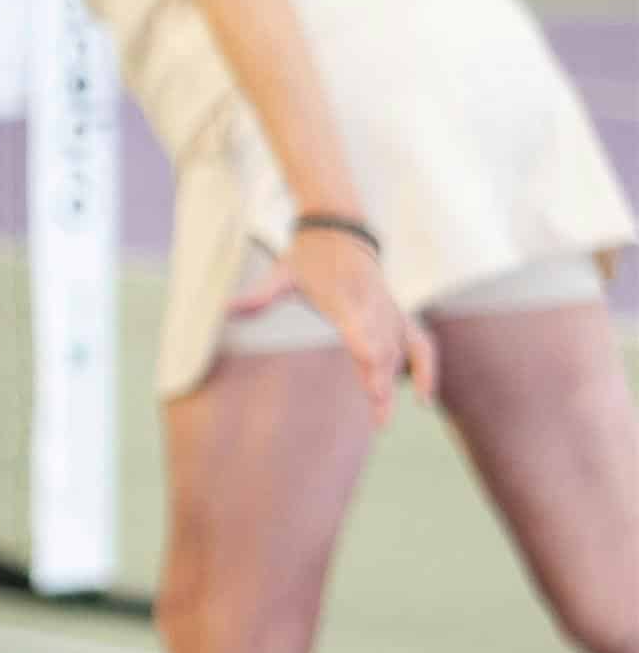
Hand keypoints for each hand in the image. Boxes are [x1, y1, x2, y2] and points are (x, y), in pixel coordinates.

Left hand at [244, 224, 434, 419]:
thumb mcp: (281, 272)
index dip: (368, 352)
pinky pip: (421, 344)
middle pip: (383, 347)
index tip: (372, 376)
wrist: (340, 232)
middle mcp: (373, 305)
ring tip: (385, 420)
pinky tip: (424, 399)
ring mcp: (390, 311)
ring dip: (399, 385)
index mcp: (345, 296)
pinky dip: (427, 369)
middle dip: (383, 381)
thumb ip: (259, 295)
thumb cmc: (307, 258)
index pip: (360, 328)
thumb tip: (224, 309)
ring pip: (402, 350)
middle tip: (377, 415)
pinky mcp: (399, 316)